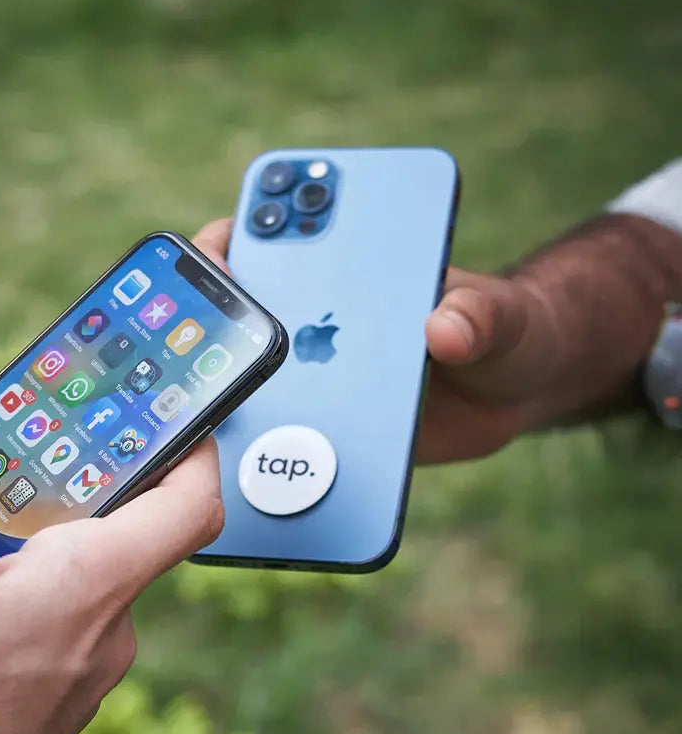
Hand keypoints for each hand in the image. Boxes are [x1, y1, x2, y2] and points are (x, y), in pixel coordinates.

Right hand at [0, 228, 227, 733]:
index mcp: (96, 579)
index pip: (191, 503)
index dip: (196, 447)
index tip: (179, 414)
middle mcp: (108, 626)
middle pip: (118, 531)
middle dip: (66, 489)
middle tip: (8, 466)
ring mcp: (84, 669)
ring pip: (73, 578)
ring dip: (24, 546)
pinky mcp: (53, 697)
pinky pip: (48, 620)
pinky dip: (11, 593)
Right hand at [190, 218, 553, 465]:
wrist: (518, 394)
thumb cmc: (507, 327)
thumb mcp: (501, 312)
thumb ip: (478, 313)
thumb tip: (444, 330)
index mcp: (346, 272)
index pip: (267, 244)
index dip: (227, 249)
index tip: (218, 270)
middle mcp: (317, 322)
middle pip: (244, 330)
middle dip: (216, 348)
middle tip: (221, 370)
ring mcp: (319, 379)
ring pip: (260, 395)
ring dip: (240, 417)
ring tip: (235, 440)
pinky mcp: (333, 430)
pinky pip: (296, 446)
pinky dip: (279, 465)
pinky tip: (273, 488)